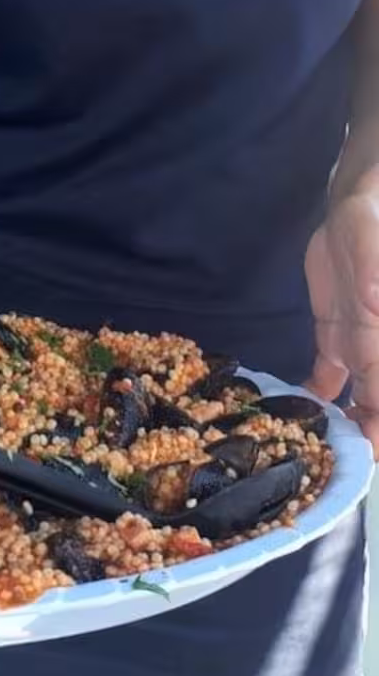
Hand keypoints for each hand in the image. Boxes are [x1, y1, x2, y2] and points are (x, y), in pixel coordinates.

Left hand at [305, 191, 378, 454]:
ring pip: (358, 397)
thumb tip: (368, 316)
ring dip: (345, 423)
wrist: (361, 210)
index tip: (368, 457)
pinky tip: (303, 413)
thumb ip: (370, 293)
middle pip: (375, 405)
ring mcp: (360, 345)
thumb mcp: (372, 271)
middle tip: (334, 465)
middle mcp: (377, 350)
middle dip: (364, 437)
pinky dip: (320, 396)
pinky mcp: (337, 335)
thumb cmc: (376, 237)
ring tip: (318, 449)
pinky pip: (331, 374)